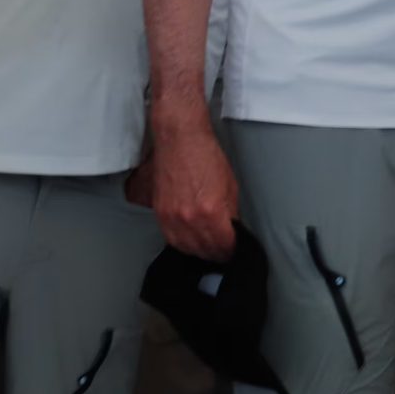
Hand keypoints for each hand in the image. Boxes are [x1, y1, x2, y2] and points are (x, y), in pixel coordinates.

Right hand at [148, 97, 237, 260]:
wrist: (179, 139)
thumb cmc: (206, 156)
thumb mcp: (230, 186)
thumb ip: (230, 214)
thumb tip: (232, 232)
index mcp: (211, 212)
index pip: (224, 246)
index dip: (231, 251)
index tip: (234, 252)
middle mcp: (189, 219)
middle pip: (205, 251)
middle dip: (217, 254)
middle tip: (223, 253)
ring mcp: (171, 218)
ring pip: (186, 249)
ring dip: (199, 252)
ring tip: (207, 250)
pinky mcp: (160, 213)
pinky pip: (171, 239)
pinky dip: (182, 244)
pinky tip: (190, 242)